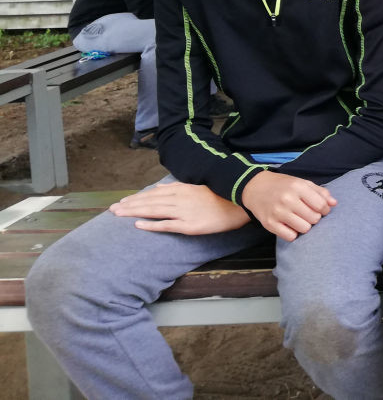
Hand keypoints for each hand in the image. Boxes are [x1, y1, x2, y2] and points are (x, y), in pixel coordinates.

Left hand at [110, 181, 249, 233]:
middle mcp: (179, 199)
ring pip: (154, 211)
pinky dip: (151, 225)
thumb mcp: (197, 187)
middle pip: (149, 202)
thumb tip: (159, 188)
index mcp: (182, 190)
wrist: (240, 203)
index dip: (137, 198)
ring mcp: (183, 212)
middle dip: (129, 206)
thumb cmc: (221, 196)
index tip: (122, 202)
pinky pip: (167, 225)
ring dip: (134, 213)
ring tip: (118, 215)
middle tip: (111, 210)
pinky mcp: (189, 225)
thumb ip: (177, 188)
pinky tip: (138, 226)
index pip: (153, 194)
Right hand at [241, 170, 335, 241]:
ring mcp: (278, 212)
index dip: (325, 210)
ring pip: (304, 229)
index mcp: (298, 187)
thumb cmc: (282, 185)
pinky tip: (290, 225)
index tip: (321, 209)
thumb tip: (334, 203)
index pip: (321, 205)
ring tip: (299, 219)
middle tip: (308, 213)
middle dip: (315, 218)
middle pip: (314, 218)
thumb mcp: (302, 182)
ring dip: (305, 226)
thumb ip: (320, 192)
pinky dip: (293, 233)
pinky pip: (290, 237)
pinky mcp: (269, 224)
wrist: (255, 188)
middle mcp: (288, 199)